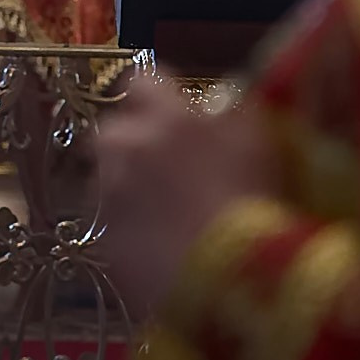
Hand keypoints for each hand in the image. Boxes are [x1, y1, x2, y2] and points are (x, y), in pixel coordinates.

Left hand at [97, 75, 275, 319]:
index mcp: (166, 115)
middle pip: (112, 129)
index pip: (143, 80)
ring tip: (158, 214)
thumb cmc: (255, 203)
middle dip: (129, 142)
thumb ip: (232, 110)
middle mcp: (126, 144)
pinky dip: (125, 231)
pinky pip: (107, 227)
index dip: (154, 92)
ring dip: (124, 187)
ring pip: (104, 178)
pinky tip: (152, 247)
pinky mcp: (102, 239)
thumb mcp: (257, 141)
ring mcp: (108, 193)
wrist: (229, 279)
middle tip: (160, 167)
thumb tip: (221, 96)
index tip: (167, 105)